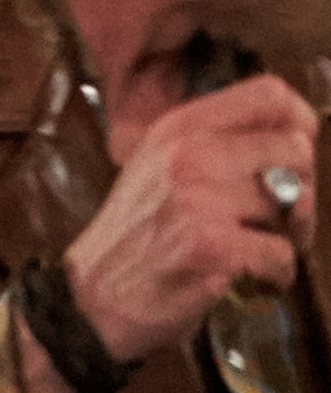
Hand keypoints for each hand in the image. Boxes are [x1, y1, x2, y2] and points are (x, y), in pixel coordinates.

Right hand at [65, 76, 319, 364]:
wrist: (91, 298)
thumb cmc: (135, 238)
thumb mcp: (161, 170)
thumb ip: (217, 146)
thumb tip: (295, 140)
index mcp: (178, 130)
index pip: (268, 94)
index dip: (299, 122)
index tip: (294, 155)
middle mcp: (188, 154)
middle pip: (295, 150)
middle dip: (301, 191)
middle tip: (276, 221)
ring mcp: (199, 198)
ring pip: (296, 205)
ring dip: (290, 239)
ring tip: (257, 253)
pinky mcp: (212, 245)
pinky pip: (284, 254)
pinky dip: (277, 277)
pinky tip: (251, 281)